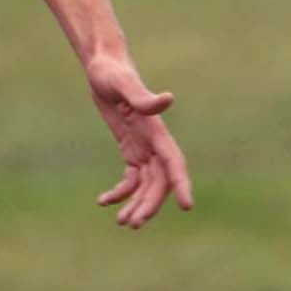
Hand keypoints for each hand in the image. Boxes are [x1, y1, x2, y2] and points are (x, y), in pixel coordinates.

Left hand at [86, 55, 192, 229]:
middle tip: (133, 224)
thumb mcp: (123, 83)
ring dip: (137, 204)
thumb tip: (168, 99)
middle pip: (159, 182)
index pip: (174, 163)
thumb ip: (142, 97)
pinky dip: (120, 192)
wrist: (103, 66)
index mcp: (156, 131)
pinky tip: (103, 201)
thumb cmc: (112, 72)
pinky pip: (131, 178)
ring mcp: (143, 147)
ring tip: (122, 223)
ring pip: (146, 185)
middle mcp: (154, 143)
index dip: (181, 184)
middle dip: (150, 204)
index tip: (187, 207)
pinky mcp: (130, 149)